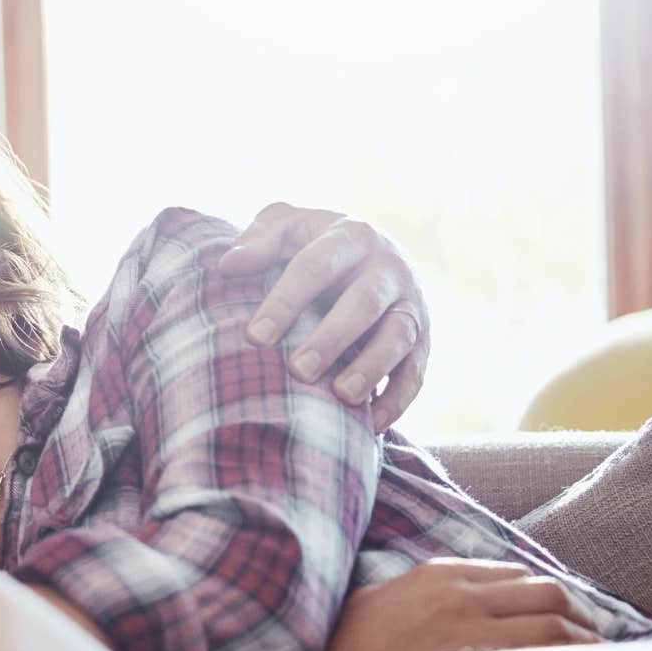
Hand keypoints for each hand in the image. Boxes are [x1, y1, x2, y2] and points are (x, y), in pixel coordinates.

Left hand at [219, 202, 430, 430]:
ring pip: (398, 336)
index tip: (255, 337)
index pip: (315, 267)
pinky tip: (372, 423)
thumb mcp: (287, 227)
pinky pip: (416, 372)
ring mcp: (410, 304)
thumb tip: (229, 265)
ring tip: (342, 396)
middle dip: (332, 338)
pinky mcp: (423, 340)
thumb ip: (259, 240)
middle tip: (298, 370)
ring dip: (372, 367)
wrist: (371, 252)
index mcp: (350, 236)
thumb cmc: (313, 244)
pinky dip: (398, 399)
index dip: (285, 302)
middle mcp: (388, 268)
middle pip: (363, 303)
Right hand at [324, 558, 603, 650]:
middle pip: (548, 593)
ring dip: (584, 644)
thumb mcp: (377, 604)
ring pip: (555, 624)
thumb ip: (418, 596)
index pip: (519, 575)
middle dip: (578, 617)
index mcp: (438, 576)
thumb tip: (453, 605)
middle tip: (590, 642)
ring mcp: (470, 631)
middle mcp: (461, 596)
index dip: (549, 598)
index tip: (562, 619)